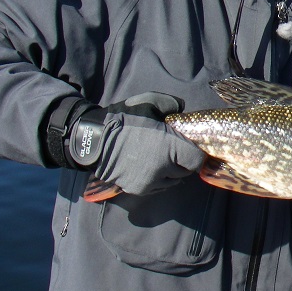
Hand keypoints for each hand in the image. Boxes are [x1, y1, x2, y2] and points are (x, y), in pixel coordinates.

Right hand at [74, 92, 204, 195]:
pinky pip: (156, 187)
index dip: (198, 154)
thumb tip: (182, 110)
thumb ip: (172, 104)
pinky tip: (149, 166)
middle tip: (174, 151)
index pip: (197, 160)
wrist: (93, 140)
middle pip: (184, 171)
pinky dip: (157, 179)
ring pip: (171, 181)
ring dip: (170, 172)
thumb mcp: (150, 101)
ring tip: (160, 158)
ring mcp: (150, 181)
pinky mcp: (137, 189)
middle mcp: (163, 168)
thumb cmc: (124, 118)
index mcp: (170, 147)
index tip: (192, 149)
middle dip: (182, 162)